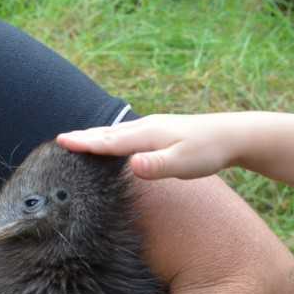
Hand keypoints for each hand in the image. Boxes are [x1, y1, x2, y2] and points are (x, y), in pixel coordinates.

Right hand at [57, 113, 245, 180]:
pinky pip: (129, 133)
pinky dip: (113, 137)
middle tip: (59, 139)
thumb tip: (131, 164)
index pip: (109, 141)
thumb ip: (157, 166)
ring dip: (98, 135)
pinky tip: (116, 141)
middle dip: (84, 137)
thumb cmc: (209, 151)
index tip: (60, 142)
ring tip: (80, 139)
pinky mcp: (162, 131)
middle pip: (109, 133)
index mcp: (147, 135)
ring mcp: (155, 127)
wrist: (234, 135)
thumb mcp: (184, 163)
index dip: (84, 143)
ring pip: (118, 131)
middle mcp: (147, 127)